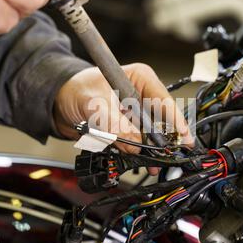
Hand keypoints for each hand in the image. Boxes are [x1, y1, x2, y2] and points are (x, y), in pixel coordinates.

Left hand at [54, 64, 194, 173]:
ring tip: (152, 164)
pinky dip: (135, 150)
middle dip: (162, 140)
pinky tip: (136, 158)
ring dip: (149, 149)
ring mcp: (135, 112)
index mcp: (140, 79)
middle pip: (160, 120)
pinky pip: (136, 141)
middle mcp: (141, 95)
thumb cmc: (74, 89)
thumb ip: (115, 124)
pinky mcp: (127, 126)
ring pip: (149, 134)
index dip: (176, 122)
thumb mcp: (95, 103)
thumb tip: (134, 143)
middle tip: (167, 157)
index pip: (164, 101)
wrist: (58, 102)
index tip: (184, 139)